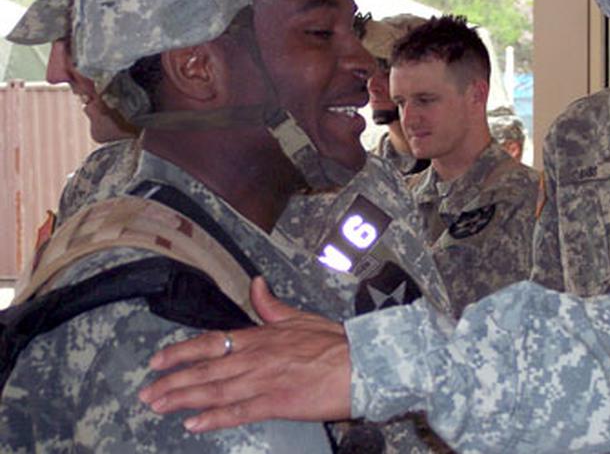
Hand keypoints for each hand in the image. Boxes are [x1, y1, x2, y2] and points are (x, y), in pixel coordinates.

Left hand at [139, 276, 351, 431]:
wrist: (362, 364)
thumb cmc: (336, 343)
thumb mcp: (301, 317)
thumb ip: (272, 306)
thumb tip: (257, 285)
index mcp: (261, 336)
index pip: (211, 342)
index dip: (181, 352)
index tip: (158, 361)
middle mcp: (256, 357)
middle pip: (205, 369)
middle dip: (173, 381)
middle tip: (147, 392)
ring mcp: (263, 381)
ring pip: (214, 390)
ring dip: (183, 399)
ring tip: (159, 406)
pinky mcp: (276, 403)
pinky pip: (238, 412)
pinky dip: (214, 418)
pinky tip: (194, 424)